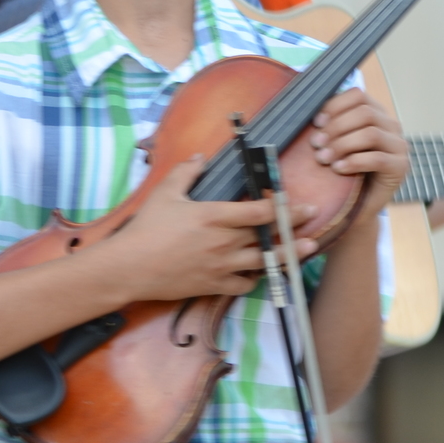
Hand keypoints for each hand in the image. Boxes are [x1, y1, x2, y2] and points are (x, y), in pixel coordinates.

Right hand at [92, 152, 298, 299]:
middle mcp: (225, 242)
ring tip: (307, 249)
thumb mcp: (165, 193)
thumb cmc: (146, 228)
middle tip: (313, 221)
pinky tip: (261, 272)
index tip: (301, 203)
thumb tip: (200, 157)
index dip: (285, 207)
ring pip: (264, 263)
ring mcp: (221, 266)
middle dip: (294, 228)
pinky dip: (256, 278)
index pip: (261, 212)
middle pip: (269, 236)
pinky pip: (245, 285)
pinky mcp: (214, 285)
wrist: (129, 267)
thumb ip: (186, 172)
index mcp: (216, 216)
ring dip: (287, 255)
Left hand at [309, 88, 410, 212]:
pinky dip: (354, 162)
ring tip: (323, 158)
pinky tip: (338, 169)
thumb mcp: (337, 145)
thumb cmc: (345, 172)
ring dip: (342, 145)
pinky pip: (377, 159)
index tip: (316, 122)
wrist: (359, 206)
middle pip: (365, 113)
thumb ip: (331, 127)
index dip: (336, 105)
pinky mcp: (400, 167)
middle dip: (336, 127)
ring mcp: (399, 147)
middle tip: (316, 144)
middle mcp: (391, 126)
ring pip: (371, 134)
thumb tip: (311, 116)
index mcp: (376, 114)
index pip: (359, 96)